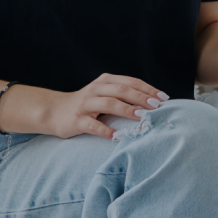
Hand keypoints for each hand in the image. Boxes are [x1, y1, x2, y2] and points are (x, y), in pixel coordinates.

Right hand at [46, 73, 169, 139]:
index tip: (163, 97)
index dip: (147, 88)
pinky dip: (106, 131)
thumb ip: (122, 94)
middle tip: (156, 106)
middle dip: (140, 97)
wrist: (54, 111)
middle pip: (121, 90)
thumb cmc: (87, 104)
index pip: (130, 82)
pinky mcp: (77, 120)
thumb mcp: (104, 93)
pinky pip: (93, 125)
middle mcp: (96, 89)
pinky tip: (117, 136)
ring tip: (141, 117)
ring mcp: (85, 104)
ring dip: (126, 110)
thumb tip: (152, 102)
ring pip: (108, 104)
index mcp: (105, 81)